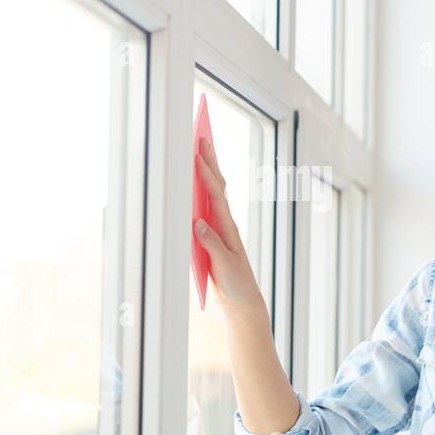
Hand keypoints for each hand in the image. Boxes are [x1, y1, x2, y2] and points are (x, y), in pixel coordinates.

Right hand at [192, 138, 264, 308]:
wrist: (241, 297)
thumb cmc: (235, 281)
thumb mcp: (224, 265)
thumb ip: (211, 244)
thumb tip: (197, 222)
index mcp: (228, 227)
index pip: (215, 195)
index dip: (206, 175)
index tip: (198, 156)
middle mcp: (224, 222)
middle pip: (216, 186)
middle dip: (209, 161)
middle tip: (202, 138)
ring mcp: (218, 227)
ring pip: (211, 193)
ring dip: (207, 171)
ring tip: (200, 150)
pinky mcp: (211, 234)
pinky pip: (205, 206)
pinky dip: (200, 188)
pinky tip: (193, 179)